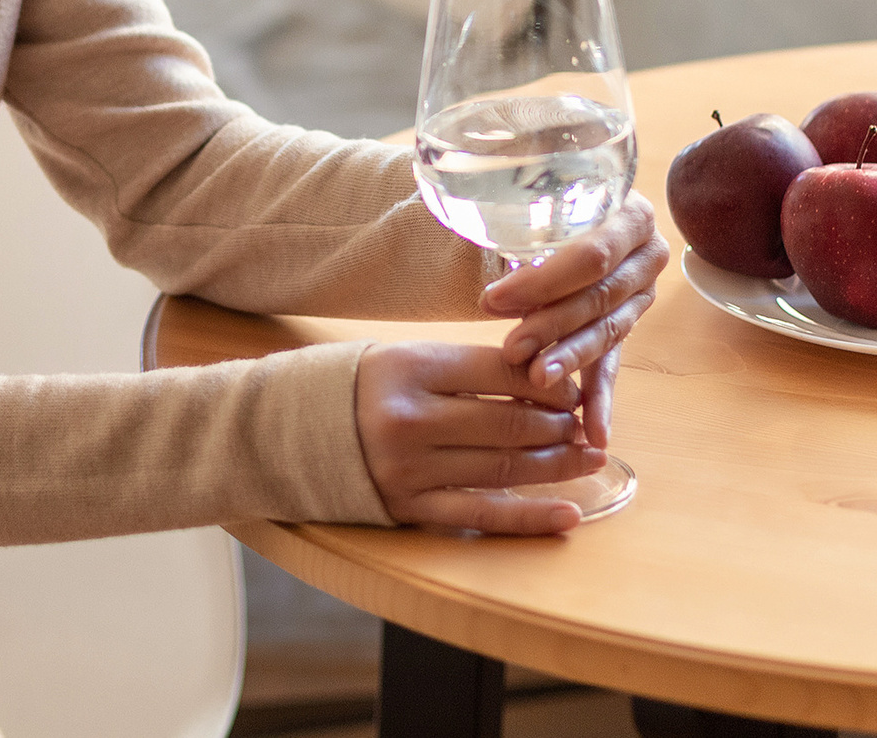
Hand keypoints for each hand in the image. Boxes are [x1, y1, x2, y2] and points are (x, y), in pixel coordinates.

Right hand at [353, 341, 598, 533]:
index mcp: (411, 368)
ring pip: (503, 468)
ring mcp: (410, 470)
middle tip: (584, 424)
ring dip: (556, 464)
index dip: (546, 382)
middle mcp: (411, 420)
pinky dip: (530, 517)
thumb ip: (465, 368)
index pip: (500, 372)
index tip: (571, 388)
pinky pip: (481, 516)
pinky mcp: (408, 509)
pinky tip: (569, 513)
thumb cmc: (359, 387)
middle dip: (559, 424)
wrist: (288, 431)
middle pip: (509, 422)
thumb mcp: (404, 358)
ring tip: (588, 457)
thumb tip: (541, 381)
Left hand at [478, 192, 669, 451]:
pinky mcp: (624, 331)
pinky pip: (612, 365)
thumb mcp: (536, 196)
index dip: (543, 281)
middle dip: (551, 325)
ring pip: (604, 333)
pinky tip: (595, 432)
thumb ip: (515, 209)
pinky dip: (602, 399)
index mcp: (633, 215)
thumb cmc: (541, 201)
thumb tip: (460, 214)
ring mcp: (639, 297)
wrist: (570, 210)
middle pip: (598, 297)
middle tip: (509, 349)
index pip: (592, 255)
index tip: (493, 300)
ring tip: (536, 381)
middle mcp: (646, 257)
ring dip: (569, 360)